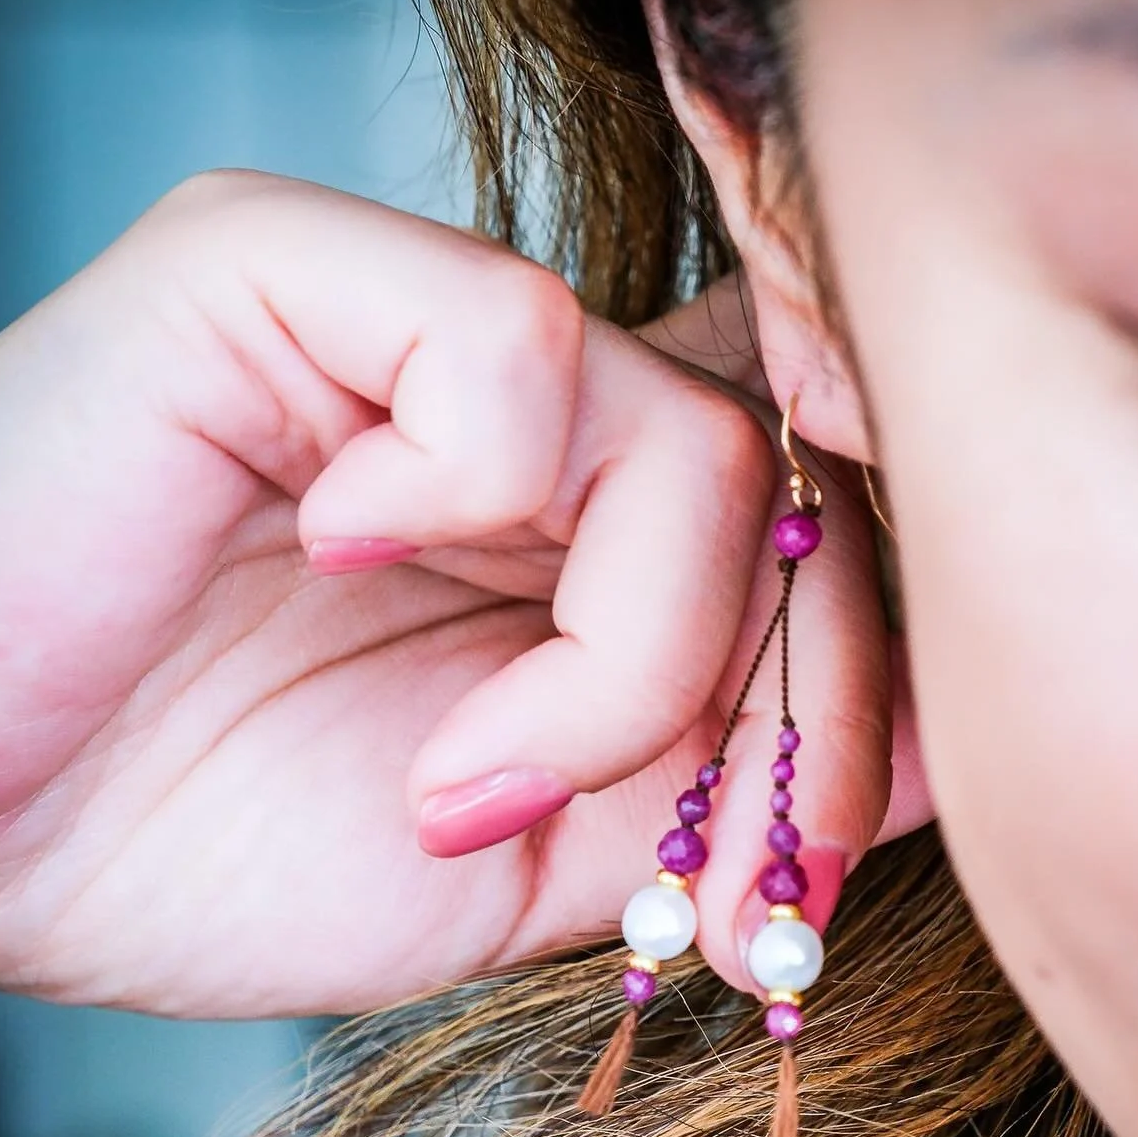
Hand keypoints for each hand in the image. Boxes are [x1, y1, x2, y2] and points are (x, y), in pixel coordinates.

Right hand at [0, 172, 926, 1017]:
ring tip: (460, 787)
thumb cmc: (197, 844)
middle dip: (818, 689)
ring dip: (621, 667)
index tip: (836, 825)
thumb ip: (712, 783)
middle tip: (740, 852)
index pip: (809, 504)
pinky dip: (466, 508)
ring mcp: (403, 327)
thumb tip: (940, 743)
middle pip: (801, 474)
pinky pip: (512, 348)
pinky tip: (341, 568)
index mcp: (567, 530)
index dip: (876, 645)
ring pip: (689, 438)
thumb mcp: (527, 863)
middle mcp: (513, 412)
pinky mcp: (283, 274)